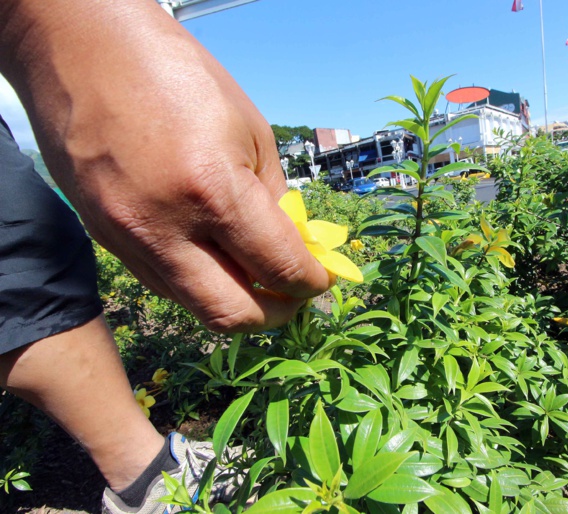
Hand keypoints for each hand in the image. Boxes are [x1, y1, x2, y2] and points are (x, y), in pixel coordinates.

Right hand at [0, 0, 333, 330]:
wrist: (84, 48)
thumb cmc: (178, 75)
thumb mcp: (249, 130)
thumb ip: (272, 198)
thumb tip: (290, 245)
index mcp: (213, 191)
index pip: (278, 267)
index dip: (310, 282)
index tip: (322, 280)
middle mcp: (164, 228)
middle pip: (232, 313)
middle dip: (276, 313)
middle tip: (295, 296)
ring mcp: (127, 239)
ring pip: (192, 304)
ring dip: (235, 301)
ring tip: (258, 278)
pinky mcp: (104, 238)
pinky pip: (162, 281)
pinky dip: (198, 281)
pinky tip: (214, 258)